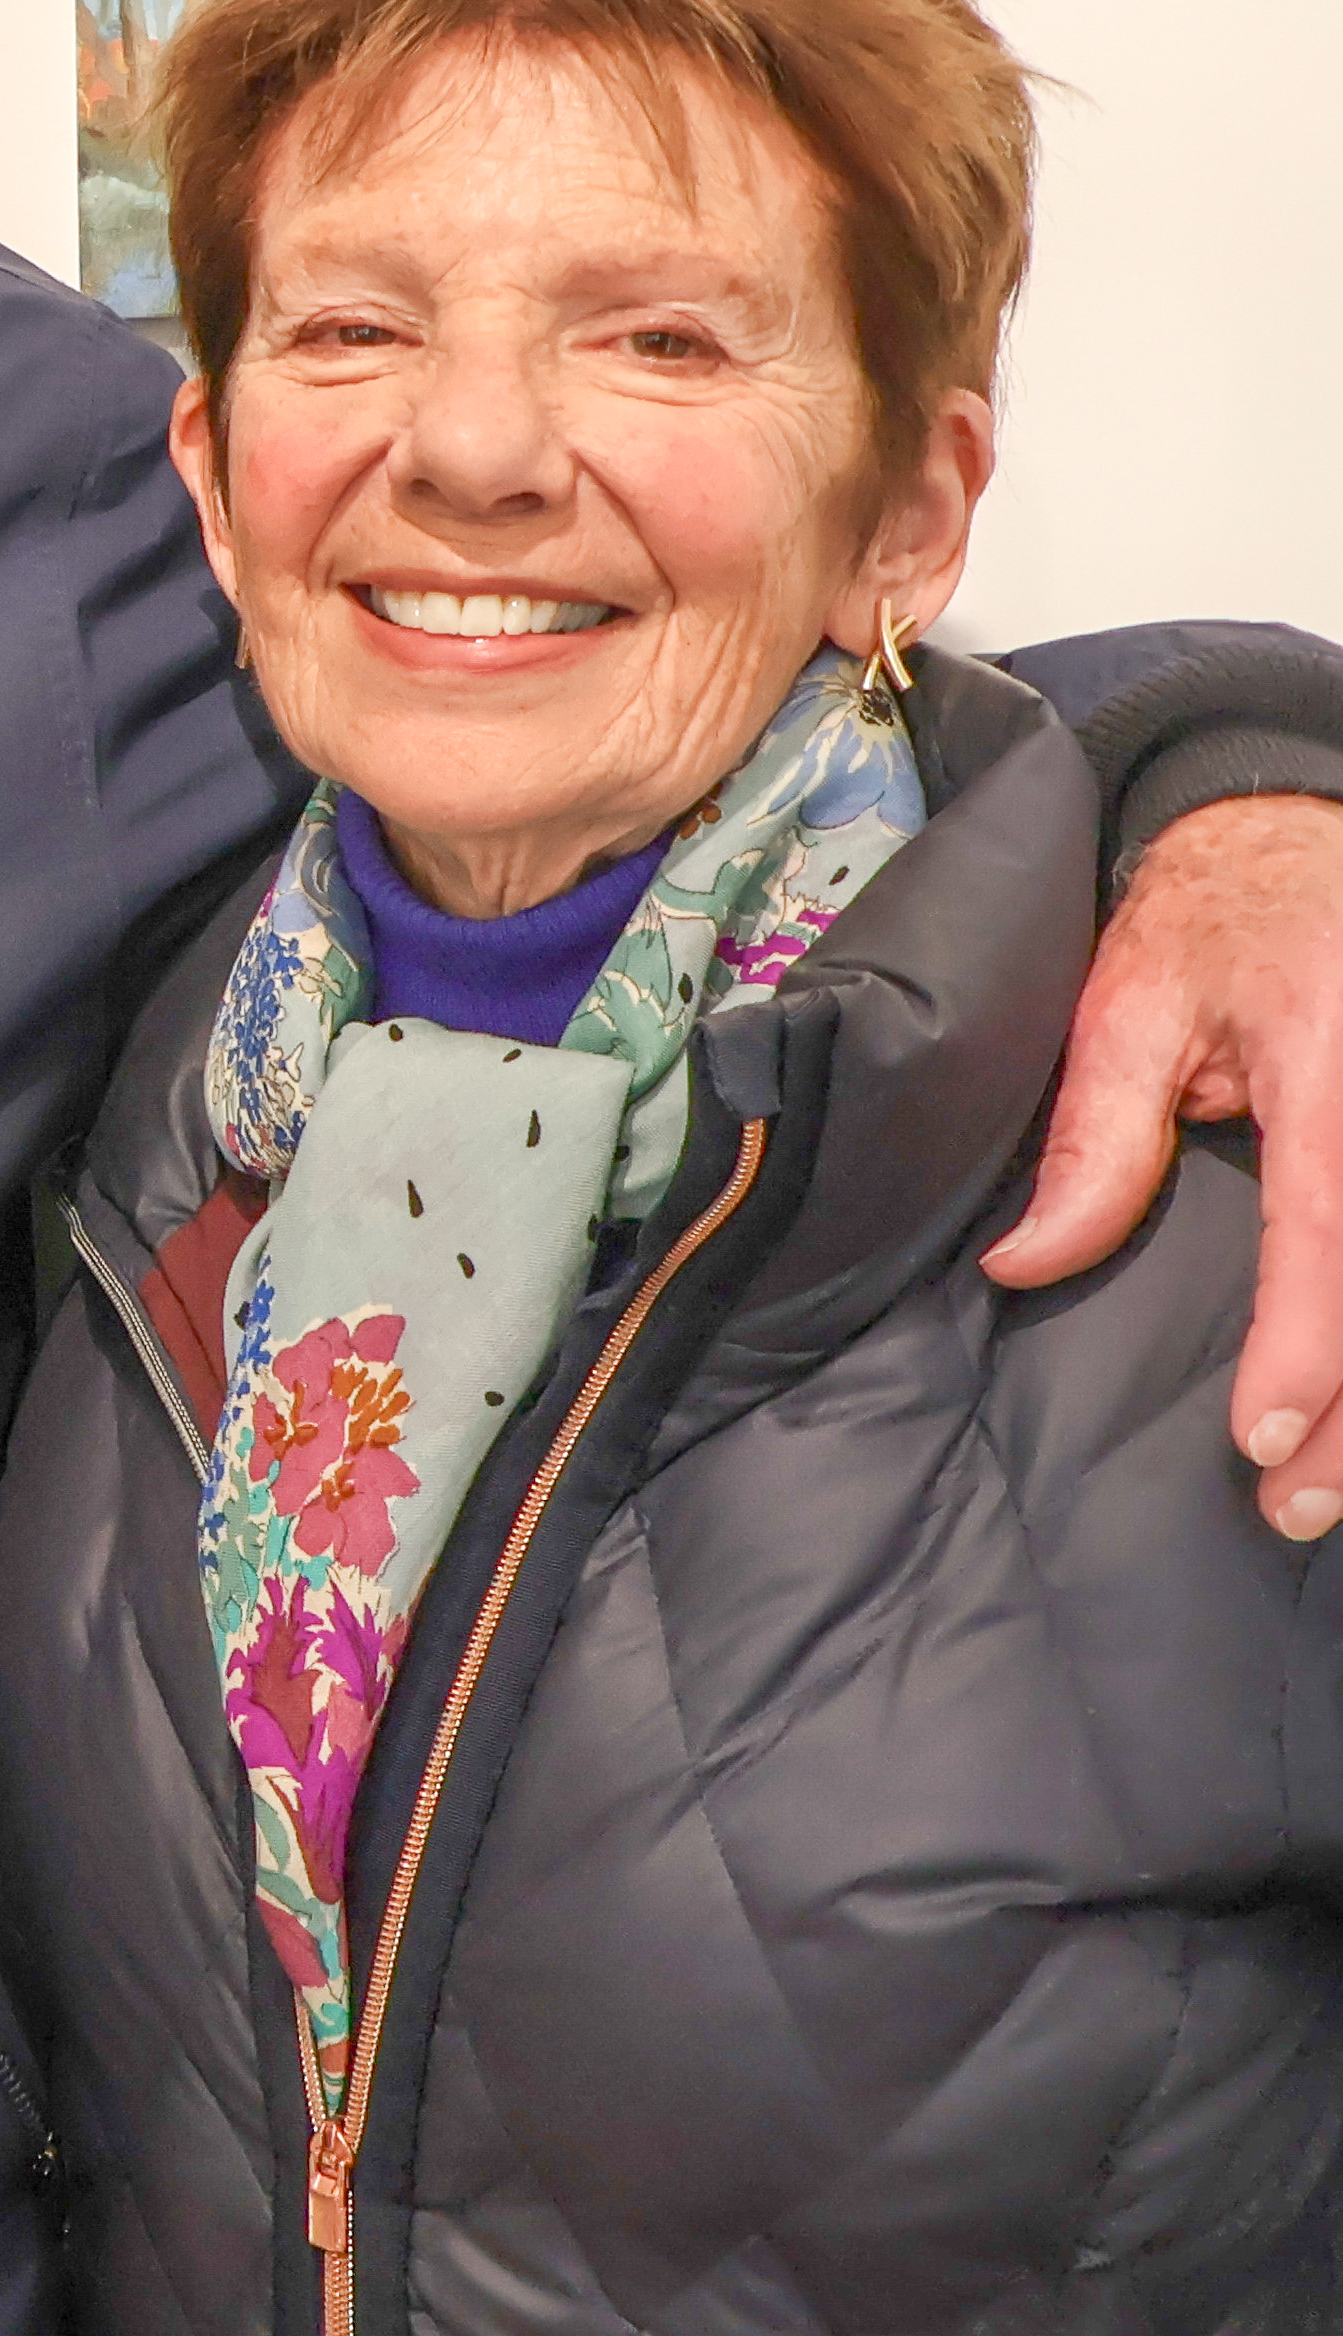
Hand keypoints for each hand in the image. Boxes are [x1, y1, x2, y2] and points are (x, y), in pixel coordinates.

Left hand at [991, 794, 1342, 1528]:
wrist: (1296, 833)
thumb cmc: (1207, 920)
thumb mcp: (1125, 1003)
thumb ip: (1090, 1137)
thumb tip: (1023, 1266)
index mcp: (1331, 1059)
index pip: (1328, 1223)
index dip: (1308, 1341)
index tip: (1265, 1433)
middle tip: (1297, 1503)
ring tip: (1335, 1486)